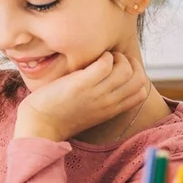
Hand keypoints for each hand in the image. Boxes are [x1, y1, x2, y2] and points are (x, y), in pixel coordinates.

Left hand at [14, 52, 148, 141]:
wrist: (40, 125)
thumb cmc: (60, 115)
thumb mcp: (89, 111)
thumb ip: (103, 99)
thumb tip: (109, 79)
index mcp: (111, 110)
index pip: (142, 92)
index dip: (137, 75)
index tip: (122, 68)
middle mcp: (108, 102)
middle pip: (139, 79)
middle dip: (130, 63)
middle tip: (114, 60)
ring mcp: (96, 94)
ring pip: (125, 69)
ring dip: (117, 57)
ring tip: (103, 57)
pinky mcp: (81, 84)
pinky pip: (105, 64)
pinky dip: (103, 56)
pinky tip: (91, 58)